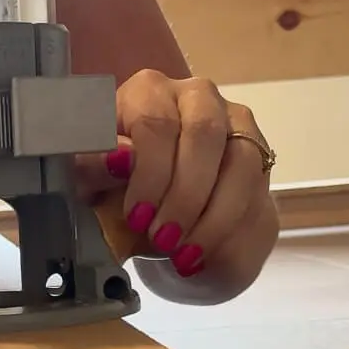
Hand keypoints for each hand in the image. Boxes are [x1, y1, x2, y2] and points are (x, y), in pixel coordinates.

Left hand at [80, 70, 278, 299]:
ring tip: (184, 254)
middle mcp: (198, 97)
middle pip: (205, 134)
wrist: (151, 215)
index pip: (156, 121)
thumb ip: (94, 168)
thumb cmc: (113, 189)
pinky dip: (229, 232)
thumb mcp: (91, 182)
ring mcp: (236, 125)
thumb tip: (118, 159)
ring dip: (213, 216)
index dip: (150, 173)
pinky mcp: (258, 162)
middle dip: (184, 195)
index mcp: (148, 92)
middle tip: (163, 238)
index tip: (138, 216)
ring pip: (242, 162)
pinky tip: (203, 255)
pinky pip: (257, 195)